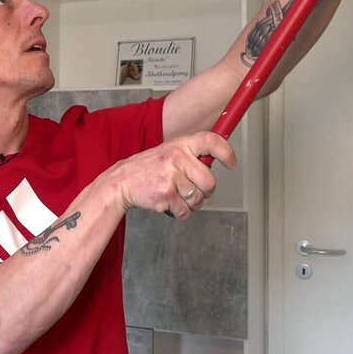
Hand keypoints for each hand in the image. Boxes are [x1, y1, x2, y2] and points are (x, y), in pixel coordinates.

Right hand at [102, 131, 236, 220]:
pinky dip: (180, 212)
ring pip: (199, 199)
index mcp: (180, 145)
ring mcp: (172, 177)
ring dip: (191, 203)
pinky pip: (186, 211)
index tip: (231, 163)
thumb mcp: (167, 152)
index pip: (211, 141)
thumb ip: (190, 155)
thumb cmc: (147, 169)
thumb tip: (217, 160)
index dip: (226, 152)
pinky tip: (169, 203)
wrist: (121, 182)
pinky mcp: (166, 195)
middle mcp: (177, 158)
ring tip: (177, 196)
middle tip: (195, 190)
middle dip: (206, 191)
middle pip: (209, 181)